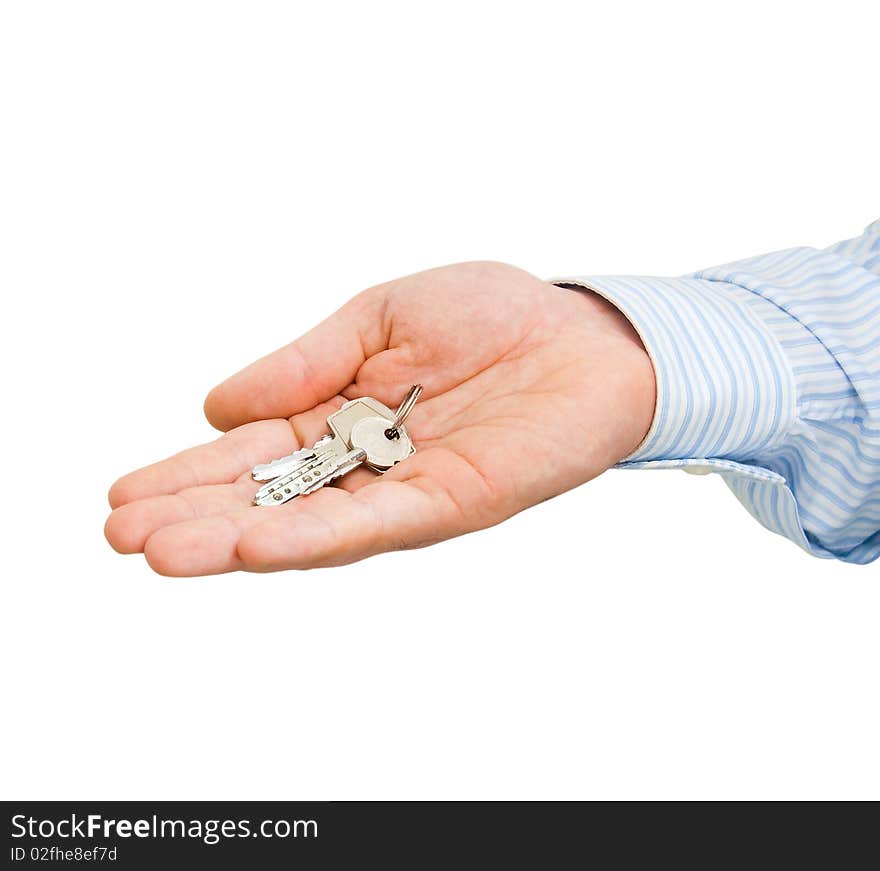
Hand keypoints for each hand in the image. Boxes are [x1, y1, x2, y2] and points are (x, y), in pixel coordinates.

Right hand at [105, 262, 655, 574]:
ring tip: (161, 552)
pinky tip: (255, 544)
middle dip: (196, 518)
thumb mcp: (379, 316)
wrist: (583, 332)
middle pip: (269, 499)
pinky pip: (375, 522)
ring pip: (310, 524)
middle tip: (121, 537)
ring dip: (235, 540)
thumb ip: (304, 362)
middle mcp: (365, 463)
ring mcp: (406, 488)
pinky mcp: (452, 501)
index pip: (253, 452)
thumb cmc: (491, 315)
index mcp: (342, 415)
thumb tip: (217, 406)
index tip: (124, 495)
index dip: (190, 473)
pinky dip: (314, 535)